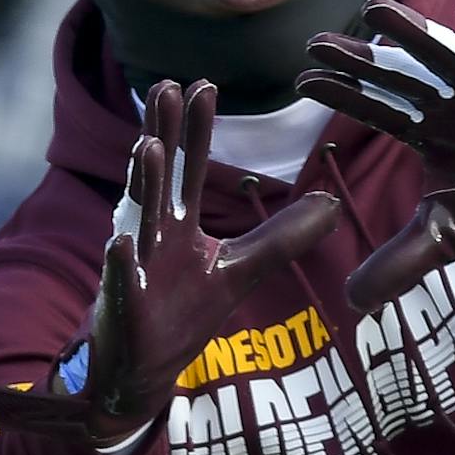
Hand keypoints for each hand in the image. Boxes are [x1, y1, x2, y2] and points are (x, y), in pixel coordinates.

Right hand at [0, 80, 340, 445]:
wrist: (141, 369)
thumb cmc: (183, 311)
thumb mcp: (242, 270)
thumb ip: (282, 236)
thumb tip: (332, 203)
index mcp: (181, 227)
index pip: (192, 170)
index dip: (196, 130)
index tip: (201, 84)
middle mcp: (155, 238)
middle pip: (162, 179)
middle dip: (162, 134)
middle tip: (163, 86)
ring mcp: (138, 270)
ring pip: (139, 219)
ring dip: (143, 184)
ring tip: (147, 147)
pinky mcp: (126, 309)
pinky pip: (122, 283)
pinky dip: (123, 263)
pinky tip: (123, 241)